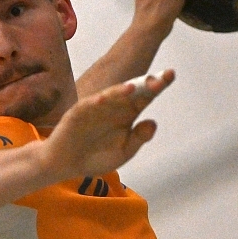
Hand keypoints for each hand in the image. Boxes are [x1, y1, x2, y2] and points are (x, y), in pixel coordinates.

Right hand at [45, 70, 175, 179]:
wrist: (67, 164)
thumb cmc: (96, 157)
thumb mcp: (123, 152)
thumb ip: (138, 138)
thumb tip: (153, 123)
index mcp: (128, 113)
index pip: (146, 96)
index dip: (158, 85)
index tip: (171, 75)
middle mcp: (114, 106)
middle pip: (131, 91)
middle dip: (143, 84)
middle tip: (158, 78)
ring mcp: (95, 108)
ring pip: (110, 96)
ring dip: (120, 91)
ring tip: (132, 87)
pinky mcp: (77, 114)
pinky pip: (87, 107)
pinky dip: (94, 103)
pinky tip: (103, 100)